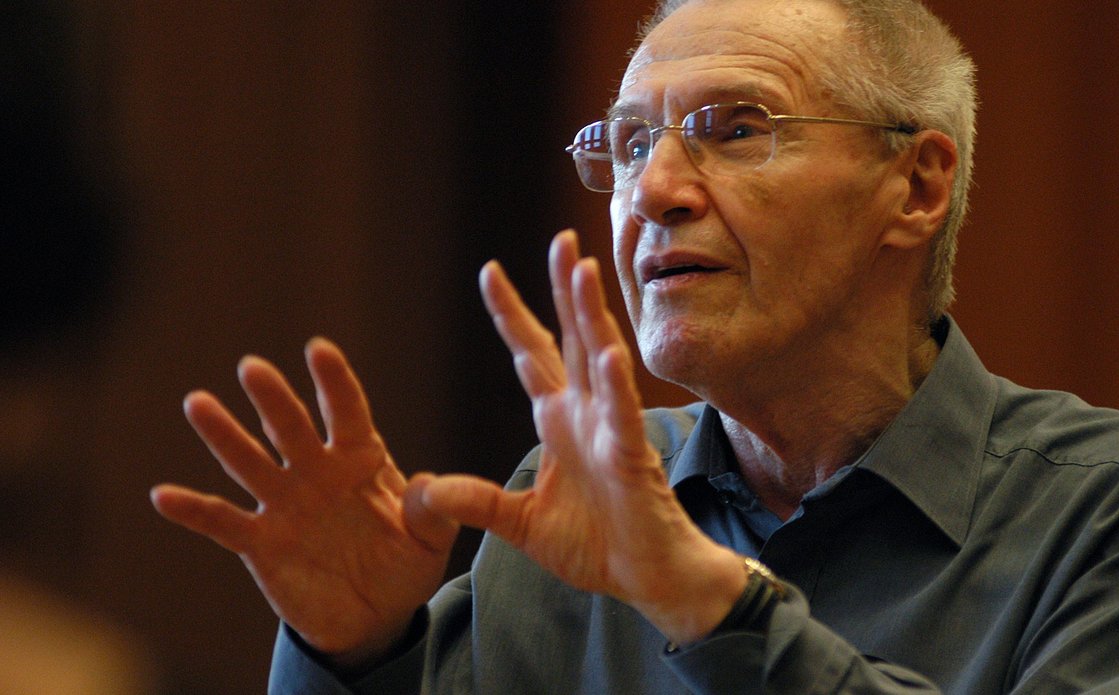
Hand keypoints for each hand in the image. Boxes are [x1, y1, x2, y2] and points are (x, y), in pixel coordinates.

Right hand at [150, 339, 458, 668]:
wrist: (374, 618)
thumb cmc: (404, 567)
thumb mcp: (430, 541)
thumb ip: (431, 511)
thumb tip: (430, 484)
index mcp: (359, 460)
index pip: (346, 413)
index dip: (334, 382)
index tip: (319, 350)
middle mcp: (316, 473)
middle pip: (290, 428)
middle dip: (273, 398)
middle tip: (252, 367)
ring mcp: (285, 504)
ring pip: (249, 461)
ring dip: (223, 434)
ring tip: (198, 403)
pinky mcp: (261, 541)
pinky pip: (223, 521)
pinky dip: (193, 509)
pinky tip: (163, 495)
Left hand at [420, 230, 745, 643]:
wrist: (647, 577)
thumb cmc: (597, 544)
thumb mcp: (520, 523)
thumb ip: (477, 502)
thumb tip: (427, 489)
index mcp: (560, 421)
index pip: (532, 354)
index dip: (512, 313)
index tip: (489, 270)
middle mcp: (587, 413)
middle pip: (571, 337)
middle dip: (562, 288)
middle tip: (558, 240)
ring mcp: (611, 429)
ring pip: (600, 358)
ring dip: (590, 314)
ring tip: (581, 268)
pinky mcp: (631, 456)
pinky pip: (622, 414)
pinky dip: (616, 383)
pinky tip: (609, 351)